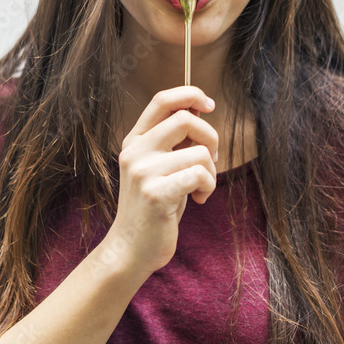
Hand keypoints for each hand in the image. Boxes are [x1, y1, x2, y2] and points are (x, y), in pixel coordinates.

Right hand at [105, 86, 218, 276]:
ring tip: (201, 189)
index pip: (162, 100)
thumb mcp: (158, 167)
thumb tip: (199, 109)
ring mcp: (143, 172)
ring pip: (199, 152)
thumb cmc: (154, 207)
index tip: (208, 104)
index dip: (190, 94)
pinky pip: (199, 174)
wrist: (131, 249)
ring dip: (211, 171)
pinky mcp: (155, 193)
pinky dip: (208, 186)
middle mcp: (135, 152)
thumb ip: (173, 142)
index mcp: (135, 141)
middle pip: (186, 119)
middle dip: (211, 137)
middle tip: (212, 158)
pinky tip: (200, 199)